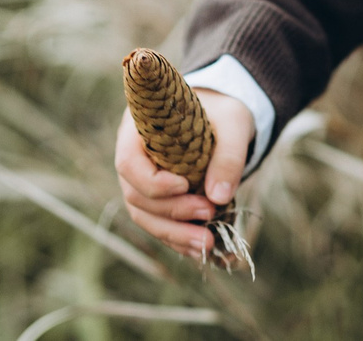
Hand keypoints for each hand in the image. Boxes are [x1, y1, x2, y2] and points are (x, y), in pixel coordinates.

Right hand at [115, 86, 253, 260]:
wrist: (222, 118)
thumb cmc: (222, 113)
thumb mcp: (233, 124)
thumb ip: (229, 156)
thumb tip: (219, 197)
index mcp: (139, 130)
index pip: (129, 163)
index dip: (152, 182)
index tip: (185, 185)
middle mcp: (134, 159)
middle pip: (137, 196)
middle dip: (172, 212)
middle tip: (209, 214)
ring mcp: (142, 183)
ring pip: (145, 217)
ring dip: (174, 234)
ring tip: (207, 243)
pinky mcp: (157, 201)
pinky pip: (158, 226)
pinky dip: (178, 240)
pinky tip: (200, 249)